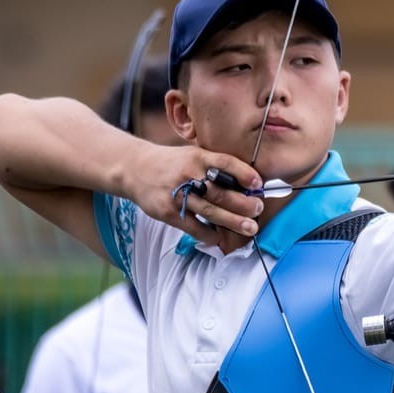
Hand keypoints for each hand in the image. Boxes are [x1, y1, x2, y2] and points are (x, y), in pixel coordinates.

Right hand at [125, 142, 264, 246]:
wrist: (134, 169)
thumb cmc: (172, 164)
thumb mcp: (192, 155)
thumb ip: (214, 167)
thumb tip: (248, 184)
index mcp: (197, 157)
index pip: (225, 163)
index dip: (244, 174)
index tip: (259, 184)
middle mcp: (188, 174)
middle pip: (220, 192)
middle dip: (243, 203)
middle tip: (258, 209)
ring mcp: (177, 195)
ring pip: (210, 212)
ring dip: (233, 221)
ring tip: (251, 227)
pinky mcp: (168, 212)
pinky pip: (194, 227)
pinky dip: (210, 234)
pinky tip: (221, 237)